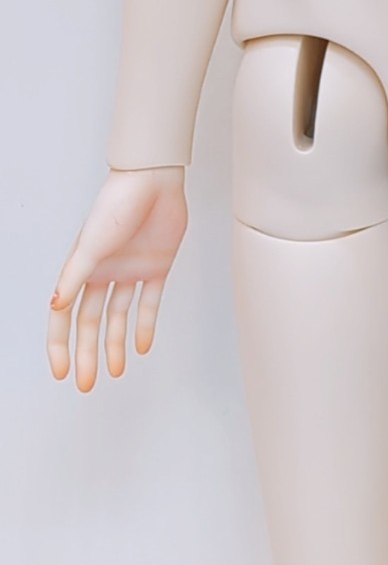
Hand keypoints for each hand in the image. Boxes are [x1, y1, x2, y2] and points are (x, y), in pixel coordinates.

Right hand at [47, 168, 187, 389]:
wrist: (155, 181)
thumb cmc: (116, 204)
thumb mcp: (92, 245)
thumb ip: (74, 276)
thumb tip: (54, 305)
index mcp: (82, 269)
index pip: (64, 316)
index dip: (60, 345)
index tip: (62, 373)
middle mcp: (104, 273)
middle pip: (91, 323)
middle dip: (88, 354)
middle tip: (87, 384)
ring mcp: (130, 271)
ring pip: (119, 317)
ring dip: (115, 345)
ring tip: (114, 372)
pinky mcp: (156, 267)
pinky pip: (149, 303)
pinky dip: (144, 325)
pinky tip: (140, 346)